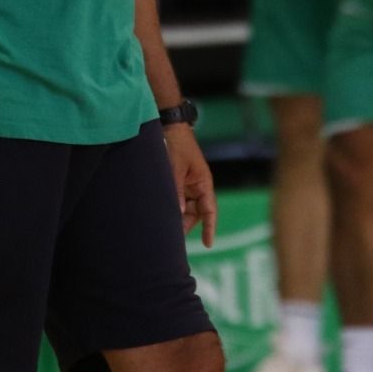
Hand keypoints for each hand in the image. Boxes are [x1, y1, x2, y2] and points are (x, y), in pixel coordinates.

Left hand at [163, 124, 217, 247]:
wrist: (171, 127)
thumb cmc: (177, 145)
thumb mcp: (175, 169)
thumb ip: (177, 191)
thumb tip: (179, 213)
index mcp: (204, 183)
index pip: (210, 210)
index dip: (210, 228)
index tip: (208, 244)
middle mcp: (199, 186)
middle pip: (197, 212)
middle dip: (187, 224)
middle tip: (174, 238)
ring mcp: (189, 184)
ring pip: (187, 208)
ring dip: (178, 216)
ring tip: (165, 226)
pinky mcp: (180, 181)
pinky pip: (179, 199)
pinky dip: (173, 206)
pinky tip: (163, 212)